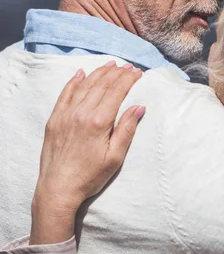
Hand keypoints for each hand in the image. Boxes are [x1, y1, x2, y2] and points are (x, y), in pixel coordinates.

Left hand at [30, 62, 144, 243]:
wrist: (58, 189)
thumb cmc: (90, 177)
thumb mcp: (115, 157)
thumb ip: (127, 130)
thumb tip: (139, 107)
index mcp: (98, 122)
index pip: (116, 92)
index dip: (128, 79)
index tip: (137, 72)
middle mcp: (81, 113)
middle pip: (101, 85)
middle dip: (116, 73)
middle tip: (127, 67)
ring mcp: (65, 114)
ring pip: (84, 85)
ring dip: (99, 73)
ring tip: (110, 65)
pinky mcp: (54, 119)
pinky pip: (65, 94)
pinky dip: (74, 81)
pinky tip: (81, 73)